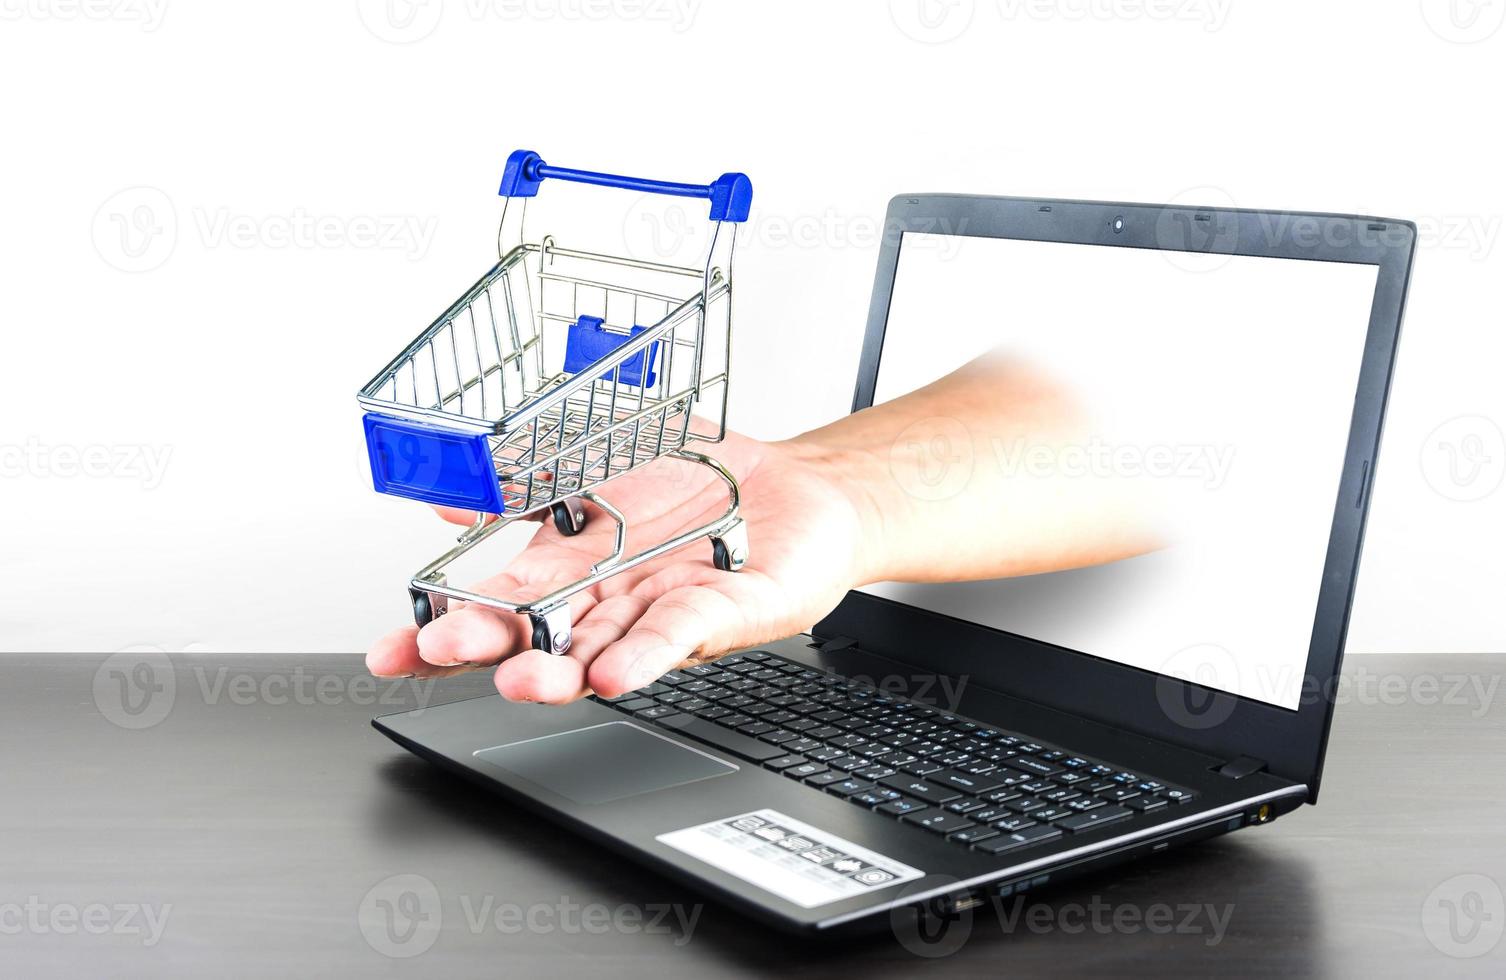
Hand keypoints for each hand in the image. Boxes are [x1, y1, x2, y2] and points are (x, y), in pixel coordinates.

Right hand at [366, 430, 874, 701]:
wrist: (792, 486)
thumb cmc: (699, 481)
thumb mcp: (595, 461)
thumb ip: (524, 478)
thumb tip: (448, 494)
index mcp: (572, 566)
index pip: (494, 604)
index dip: (441, 628)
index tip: (392, 649)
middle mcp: (608, 598)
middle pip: (537, 634)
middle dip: (488, 647)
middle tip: (442, 650)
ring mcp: (661, 610)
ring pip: (602, 647)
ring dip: (561, 670)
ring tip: (523, 681)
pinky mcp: (723, 612)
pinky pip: (680, 636)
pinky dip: (646, 654)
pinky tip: (614, 673)